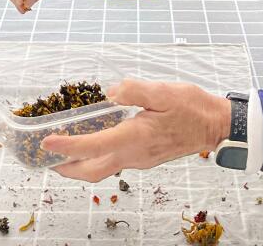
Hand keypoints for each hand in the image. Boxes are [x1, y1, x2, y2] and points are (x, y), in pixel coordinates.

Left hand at [43, 79, 231, 181]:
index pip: (92, 147)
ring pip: (101, 169)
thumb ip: (135, 90)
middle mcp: (134, 155)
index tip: (47, 143)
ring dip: (79, 165)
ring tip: (62, 152)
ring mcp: (139, 160)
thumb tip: (111, 92)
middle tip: (46, 158)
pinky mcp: (144, 158)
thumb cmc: (193, 108)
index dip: (66, 146)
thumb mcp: (164, 91)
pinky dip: (96, 158)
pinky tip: (92, 143)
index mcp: (134, 138)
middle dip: (65, 168)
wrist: (216, 126)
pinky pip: (114, 163)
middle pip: (91, 171)